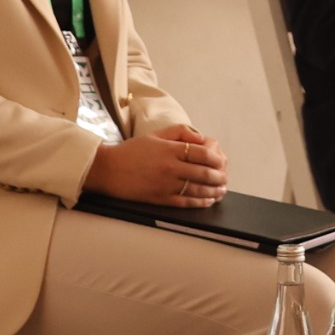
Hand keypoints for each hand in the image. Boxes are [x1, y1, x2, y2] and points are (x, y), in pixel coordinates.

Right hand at [84, 126, 227, 207]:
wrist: (109, 170)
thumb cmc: (132, 151)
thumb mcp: (155, 135)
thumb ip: (179, 133)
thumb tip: (201, 138)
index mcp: (169, 150)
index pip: (201, 153)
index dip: (216, 158)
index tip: (222, 161)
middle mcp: (170, 168)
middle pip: (203, 173)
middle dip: (219, 176)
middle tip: (225, 178)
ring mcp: (166, 185)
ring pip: (197, 190)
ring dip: (213, 191)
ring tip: (221, 190)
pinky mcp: (160, 199)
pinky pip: (185, 202)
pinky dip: (200, 202)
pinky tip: (208, 201)